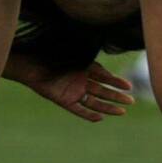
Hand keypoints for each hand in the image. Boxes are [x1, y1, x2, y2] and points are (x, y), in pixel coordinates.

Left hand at [16, 57, 134, 122]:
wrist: (30, 63)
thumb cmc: (51, 54)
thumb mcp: (73, 53)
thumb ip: (87, 54)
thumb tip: (103, 44)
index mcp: (84, 69)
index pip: (104, 77)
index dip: (116, 82)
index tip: (129, 86)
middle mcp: (80, 81)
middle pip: (103, 91)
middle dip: (117, 96)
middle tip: (131, 101)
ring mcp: (73, 92)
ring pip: (95, 102)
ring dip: (108, 107)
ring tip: (123, 111)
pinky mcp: (64, 101)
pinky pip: (79, 110)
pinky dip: (89, 115)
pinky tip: (100, 118)